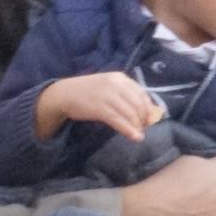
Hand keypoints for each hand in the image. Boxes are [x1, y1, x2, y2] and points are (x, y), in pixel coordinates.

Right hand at [35, 71, 164, 141]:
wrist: (65, 93)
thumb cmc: (89, 91)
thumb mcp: (109, 86)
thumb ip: (125, 95)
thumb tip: (145, 111)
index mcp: (120, 78)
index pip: (141, 93)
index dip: (148, 108)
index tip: (150, 119)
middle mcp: (116, 84)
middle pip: (138, 104)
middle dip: (143, 118)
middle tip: (144, 129)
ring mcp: (107, 95)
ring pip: (130, 113)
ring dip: (137, 126)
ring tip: (140, 135)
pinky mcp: (99, 108)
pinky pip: (118, 120)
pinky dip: (128, 130)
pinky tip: (134, 137)